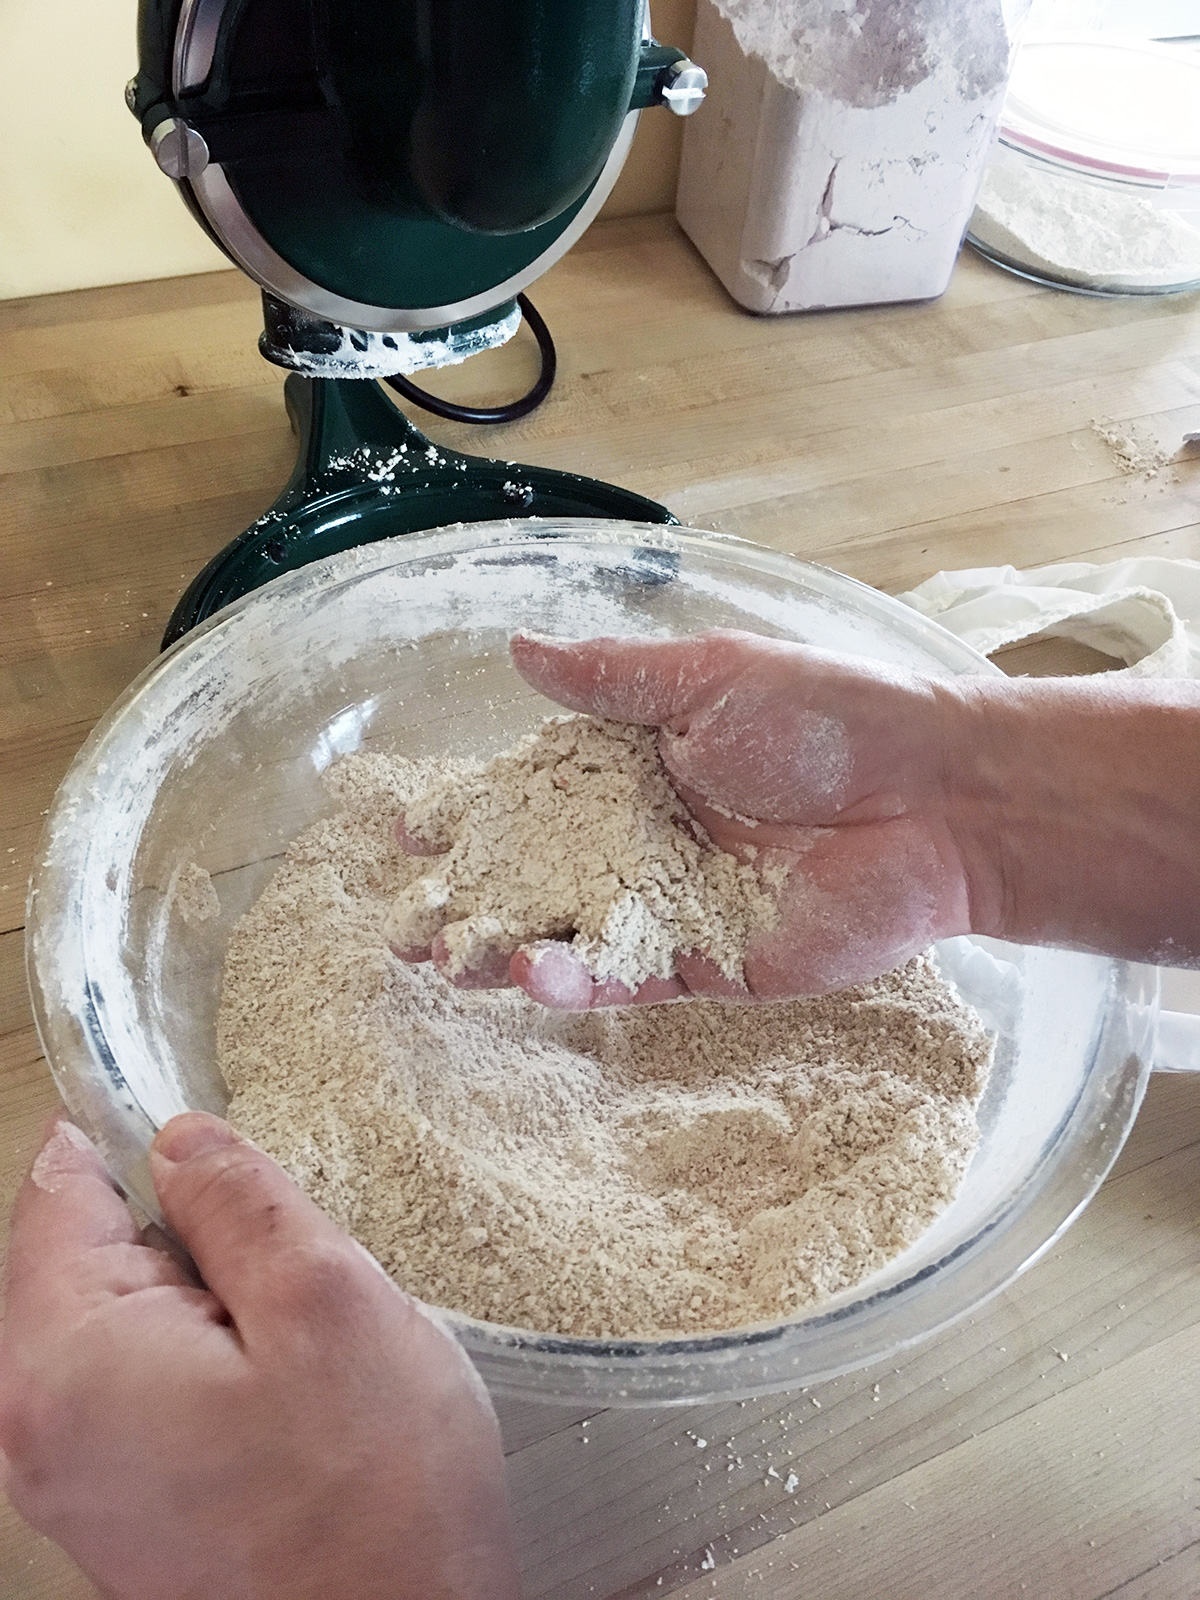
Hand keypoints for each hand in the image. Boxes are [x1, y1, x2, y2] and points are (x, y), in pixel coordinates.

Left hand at [0, 1112, 517, 1599]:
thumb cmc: (373, 1496)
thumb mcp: (326, 1298)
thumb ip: (238, 1198)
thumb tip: (179, 1138)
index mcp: (62, 1362)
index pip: (58, 1193)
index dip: (134, 1140)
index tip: (209, 1141)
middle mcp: (34, 1427)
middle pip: (84, 1260)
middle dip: (186, 1239)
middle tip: (288, 1272)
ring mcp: (70, 1477)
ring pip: (123, 1322)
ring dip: (207, 1305)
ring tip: (296, 1346)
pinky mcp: (118, 1508)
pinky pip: (140, 1386)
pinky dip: (206, 1362)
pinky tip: (282, 1397)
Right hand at [396, 630, 973, 1006]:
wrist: (933, 797)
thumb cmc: (829, 719)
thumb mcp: (710, 679)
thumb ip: (611, 680)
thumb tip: (519, 647)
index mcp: (641, 768)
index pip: (535, 795)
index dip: (475, 812)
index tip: (408, 827)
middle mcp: (647, 841)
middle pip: (537, 876)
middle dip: (469, 896)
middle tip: (402, 920)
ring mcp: (674, 909)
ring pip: (569, 936)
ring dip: (502, 949)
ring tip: (439, 957)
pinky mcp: (710, 965)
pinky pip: (630, 976)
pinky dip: (577, 979)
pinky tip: (528, 972)